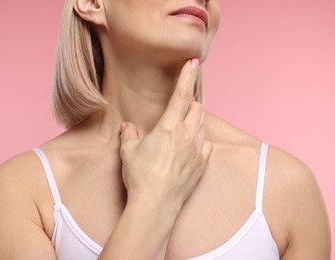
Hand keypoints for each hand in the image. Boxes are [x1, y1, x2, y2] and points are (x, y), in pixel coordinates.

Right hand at [119, 58, 212, 211]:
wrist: (156, 205)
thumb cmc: (140, 177)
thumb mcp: (128, 152)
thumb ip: (128, 135)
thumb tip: (127, 127)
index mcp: (169, 127)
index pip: (181, 95)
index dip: (186, 76)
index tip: (193, 62)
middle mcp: (187, 135)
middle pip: (197, 108)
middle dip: (190, 103)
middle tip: (179, 108)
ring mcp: (197, 150)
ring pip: (202, 125)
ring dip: (194, 121)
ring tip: (182, 128)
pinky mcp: (202, 165)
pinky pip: (207, 145)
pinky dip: (201, 141)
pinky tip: (191, 147)